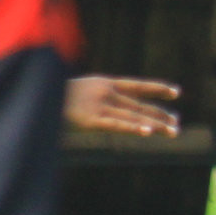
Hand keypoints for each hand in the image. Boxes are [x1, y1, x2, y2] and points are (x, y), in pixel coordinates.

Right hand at [65, 75, 180, 135]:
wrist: (38, 94)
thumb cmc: (57, 93)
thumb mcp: (83, 87)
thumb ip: (100, 94)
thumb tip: (114, 101)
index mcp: (105, 82)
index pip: (138, 85)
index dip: (158, 88)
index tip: (176, 92)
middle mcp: (107, 92)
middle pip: (140, 106)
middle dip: (160, 115)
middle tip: (177, 124)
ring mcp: (100, 105)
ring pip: (134, 116)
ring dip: (155, 125)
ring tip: (173, 131)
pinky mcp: (92, 119)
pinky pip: (117, 125)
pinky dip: (133, 128)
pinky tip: (148, 132)